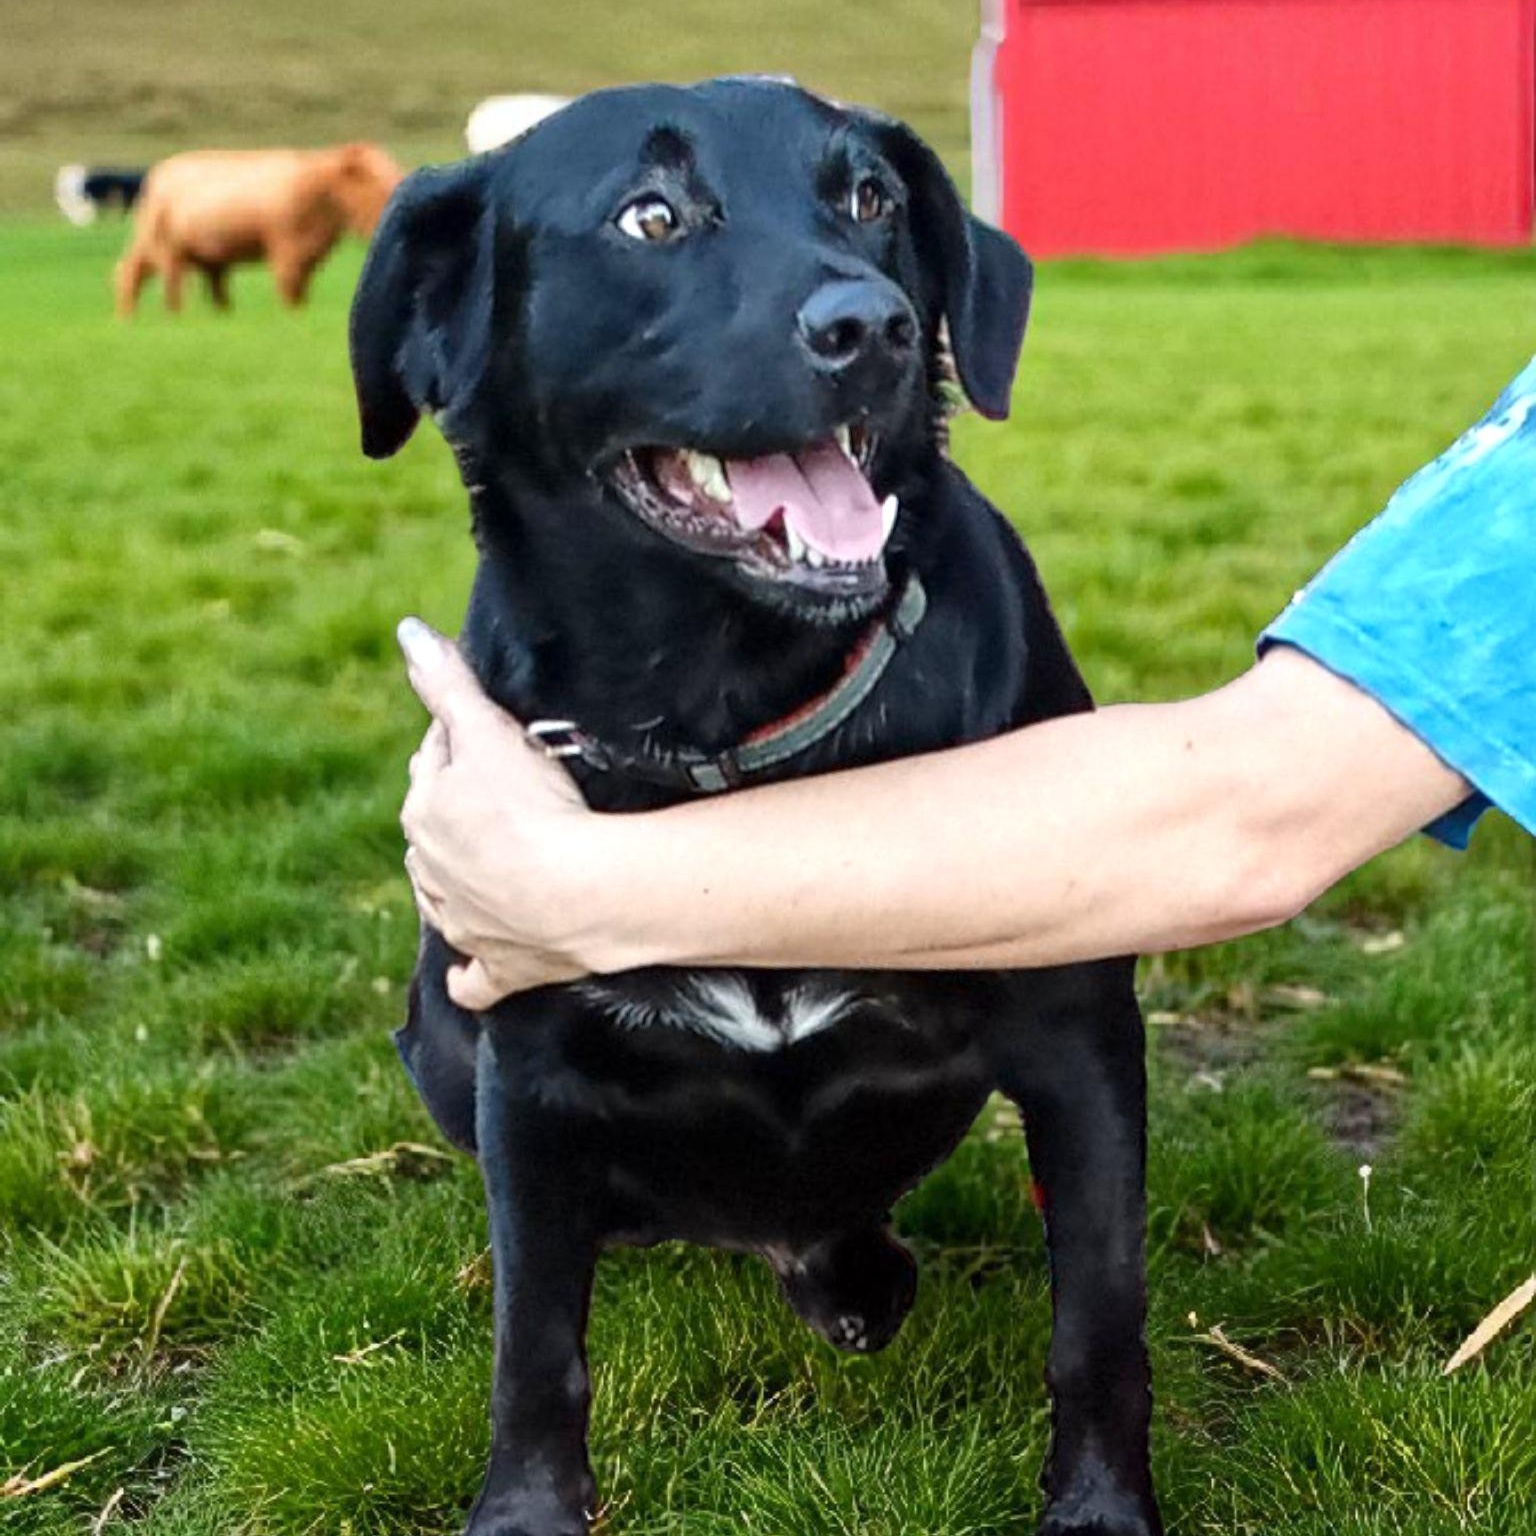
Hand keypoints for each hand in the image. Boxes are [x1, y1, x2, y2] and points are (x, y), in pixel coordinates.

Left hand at [397, 617, 603, 1007]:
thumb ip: (446, 683)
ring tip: (492, 862)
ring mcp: (463, 922)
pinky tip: (472, 970)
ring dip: (458, 881)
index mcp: (426, 811)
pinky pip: (475, 978)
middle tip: (504, 793)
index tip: (493, 735)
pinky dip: (471, 973)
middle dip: (458, 809)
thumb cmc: (533, 807)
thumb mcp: (485, 732)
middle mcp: (432, 871)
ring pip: (445, 896)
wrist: (575, 893)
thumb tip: (407, 632)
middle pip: (438, 827)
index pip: (436, 763)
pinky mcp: (499, 967)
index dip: (463, 745)